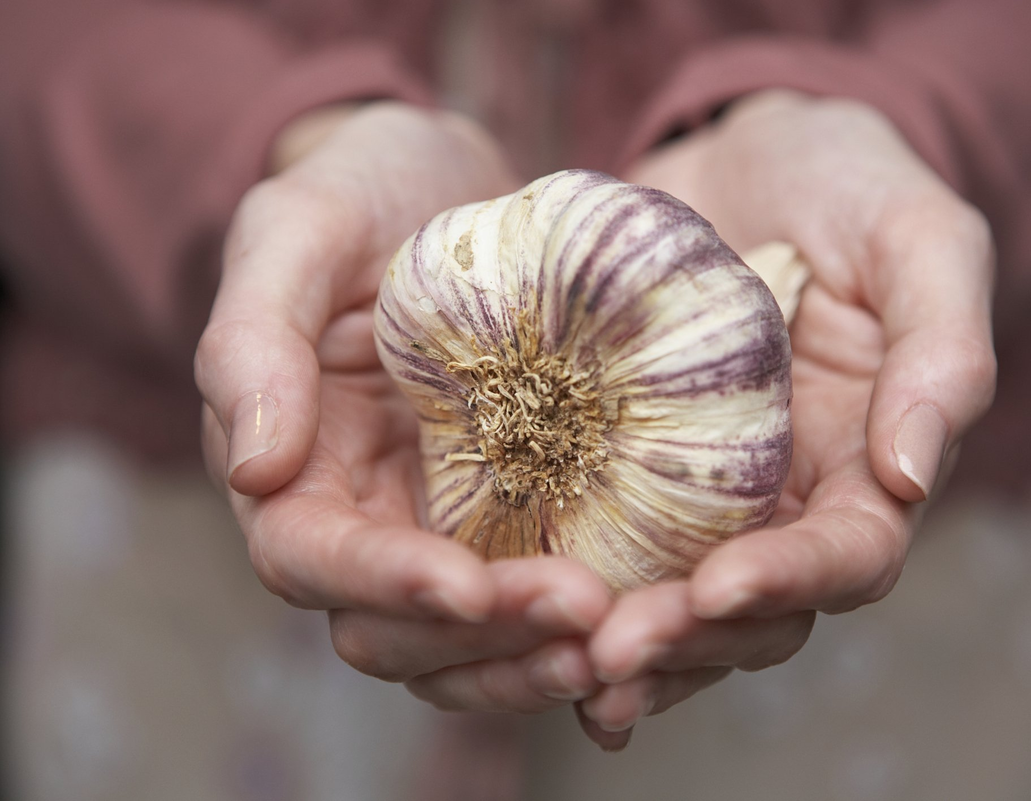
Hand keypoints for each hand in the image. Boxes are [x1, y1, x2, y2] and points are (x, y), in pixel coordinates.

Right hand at [195, 102, 612, 711]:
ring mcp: (446, 525)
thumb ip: (252, 340)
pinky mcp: (521, 512)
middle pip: (400, 632)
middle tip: (586, 616)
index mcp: (293, 469)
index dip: (384, 586)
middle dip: (485, 640)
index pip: (314, 560)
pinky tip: (653, 618)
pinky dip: (584, 626)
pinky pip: (541, 591)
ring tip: (623, 640)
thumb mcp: (296, 230)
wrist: (449, 184)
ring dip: (539, 658)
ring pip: (473, 643)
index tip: (467, 588)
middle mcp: (366, 519)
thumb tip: (252, 472)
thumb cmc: (359, 194)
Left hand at [577, 90, 996, 747]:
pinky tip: (516, 631)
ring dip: (626, 647)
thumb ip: (943, 352)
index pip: (848, 555)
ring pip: (672, 602)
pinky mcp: (622, 465)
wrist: (752, 154)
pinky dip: (567, 596)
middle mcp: (783, 503)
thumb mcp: (923, 241)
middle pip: (751, 610)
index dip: (790, 581)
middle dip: (688, 640)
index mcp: (866, 467)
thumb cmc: (854, 186)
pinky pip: (601, 544)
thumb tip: (913, 475)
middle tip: (611, 657)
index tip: (718, 586)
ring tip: (562, 669)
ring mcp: (698, 494)